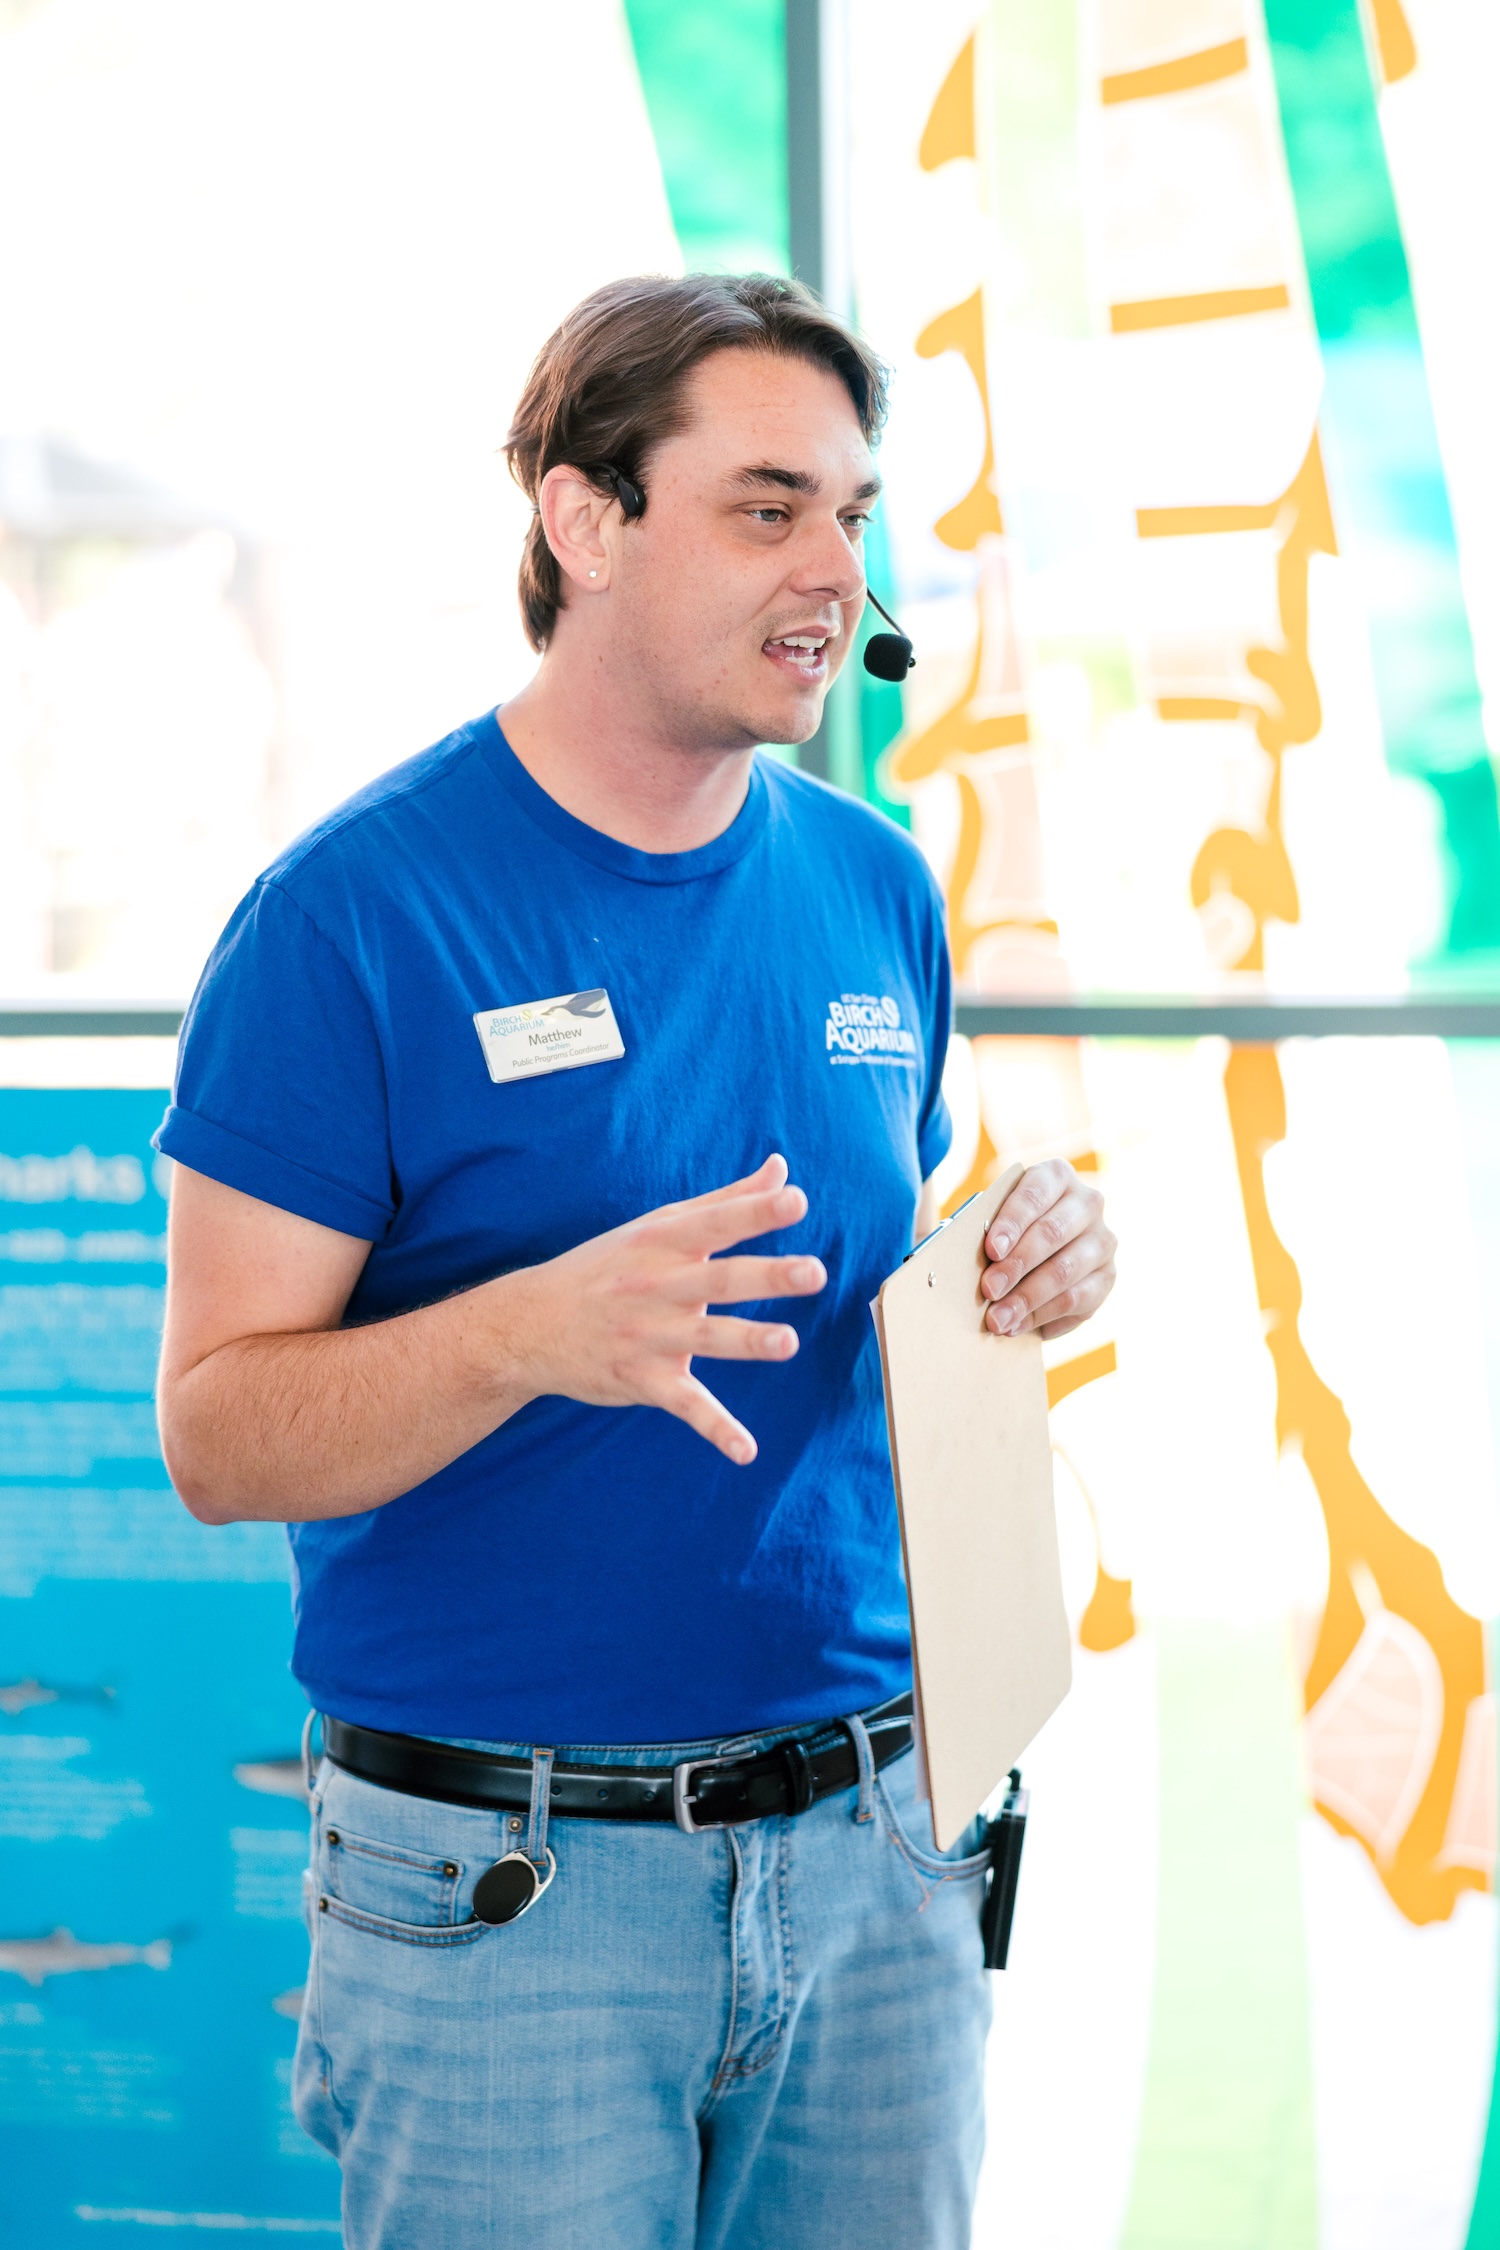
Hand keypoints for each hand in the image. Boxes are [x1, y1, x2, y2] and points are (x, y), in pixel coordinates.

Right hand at [505, 1154, 824, 1466]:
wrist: (529, 1324)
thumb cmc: (607, 1266)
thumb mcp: (658, 1226)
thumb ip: (727, 1200)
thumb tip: (782, 1169)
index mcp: (664, 1243)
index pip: (717, 1223)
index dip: (756, 1212)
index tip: (796, 1200)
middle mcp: (658, 1286)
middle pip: (719, 1280)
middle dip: (766, 1276)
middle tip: (814, 1272)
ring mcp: (650, 1336)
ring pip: (707, 1339)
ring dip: (747, 1341)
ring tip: (787, 1342)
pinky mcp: (644, 1381)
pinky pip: (686, 1406)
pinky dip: (715, 1430)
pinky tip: (747, 1452)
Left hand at [980, 1159, 1115, 1340]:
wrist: (1043, 1245)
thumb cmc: (1010, 1228)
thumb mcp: (999, 1217)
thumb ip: (986, 1231)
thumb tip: (962, 1261)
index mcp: (1055, 1175)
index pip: (1034, 1194)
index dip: (1012, 1223)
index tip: (991, 1250)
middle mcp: (1087, 1202)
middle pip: (1052, 1234)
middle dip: (1016, 1266)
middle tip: (988, 1291)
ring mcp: (1103, 1239)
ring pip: (1065, 1272)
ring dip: (1028, 1300)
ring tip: (999, 1320)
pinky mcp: (1107, 1275)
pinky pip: (1079, 1301)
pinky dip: (1045, 1317)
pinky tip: (1019, 1326)